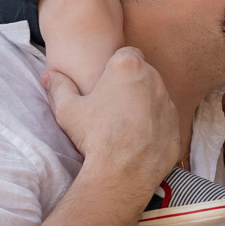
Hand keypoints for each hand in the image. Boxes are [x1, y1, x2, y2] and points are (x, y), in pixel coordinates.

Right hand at [45, 47, 179, 195]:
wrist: (122, 172)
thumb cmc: (94, 135)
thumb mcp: (67, 110)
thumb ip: (59, 87)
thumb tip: (48, 76)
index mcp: (128, 66)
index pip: (126, 53)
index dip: (115, 67)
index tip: (105, 83)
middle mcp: (154, 79)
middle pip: (143, 73)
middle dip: (130, 84)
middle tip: (112, 104)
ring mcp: (168, 102)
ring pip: (155, 96)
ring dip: (144, 104)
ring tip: (124, 124)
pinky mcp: (176, 126)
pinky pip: (164, 120)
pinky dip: (154, 125)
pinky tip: (137, 139)